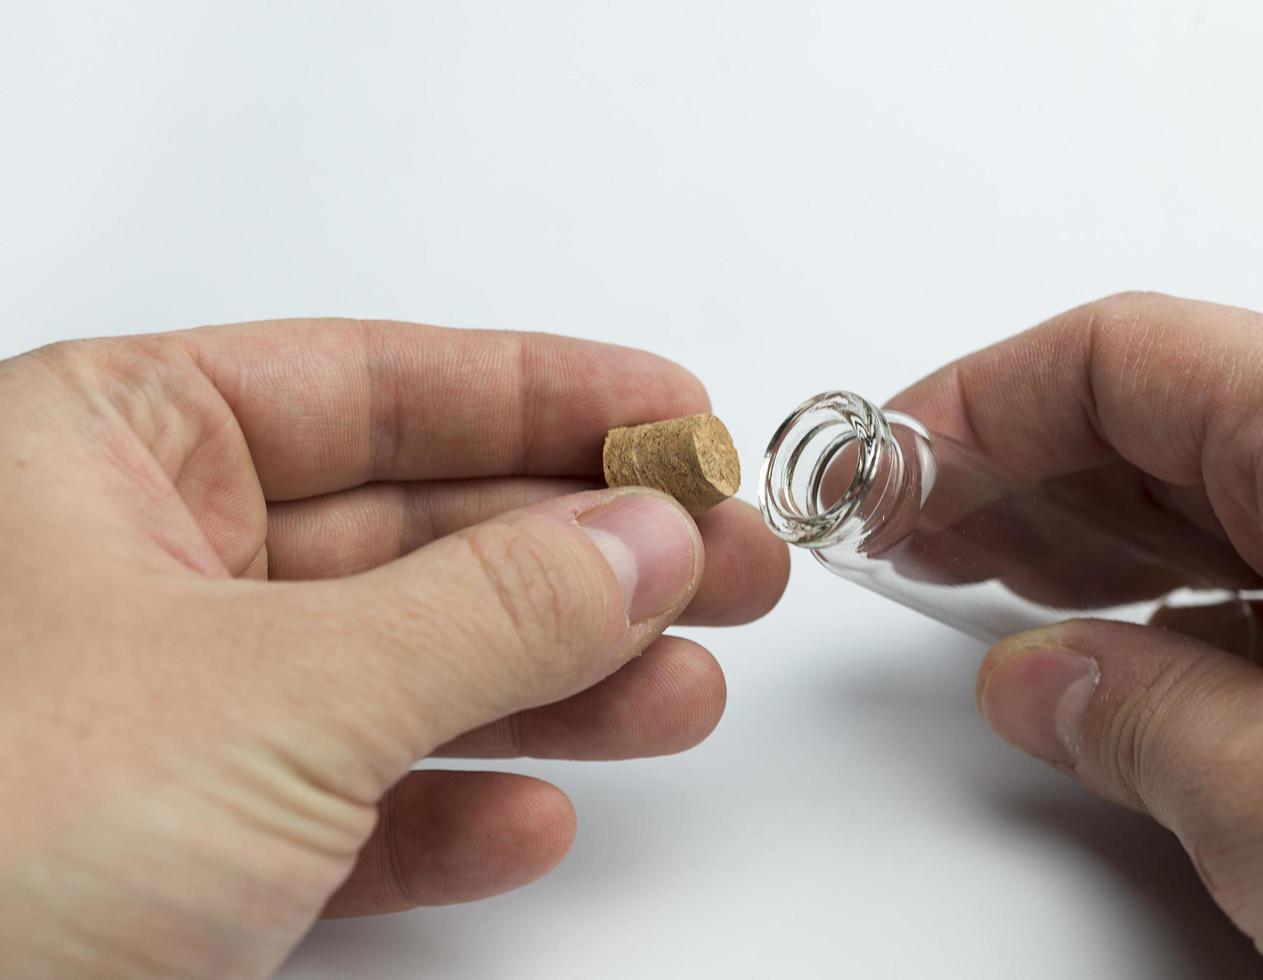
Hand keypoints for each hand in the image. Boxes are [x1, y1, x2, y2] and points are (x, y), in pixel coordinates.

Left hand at [0, 319, 787, 976]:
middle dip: (583, 552)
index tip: (676, 410)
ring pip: (397, 671)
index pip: (377, 383)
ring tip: (681, 691)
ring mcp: (155, 710)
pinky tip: (532, 821)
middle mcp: (130, 563)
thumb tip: (641, 540)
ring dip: (550, 688)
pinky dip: (442, 818)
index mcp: (110, 451)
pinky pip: (341, 807)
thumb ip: (484, 610)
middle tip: (723, 559)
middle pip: (413, 530)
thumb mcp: (276, 692)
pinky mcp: (168, 847)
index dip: (545, 394)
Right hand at [890, 293, 1262, 977]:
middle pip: (1171, 420)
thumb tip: (1044, 686)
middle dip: (1021, 468)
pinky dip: (1185, 618)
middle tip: (908, 522)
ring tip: (983, 578)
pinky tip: (1120, 662)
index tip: (884, 460)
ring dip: (1094, 541)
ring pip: (1227, 505)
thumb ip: (1134, 720)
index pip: (1128, 360)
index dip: (981, 402)